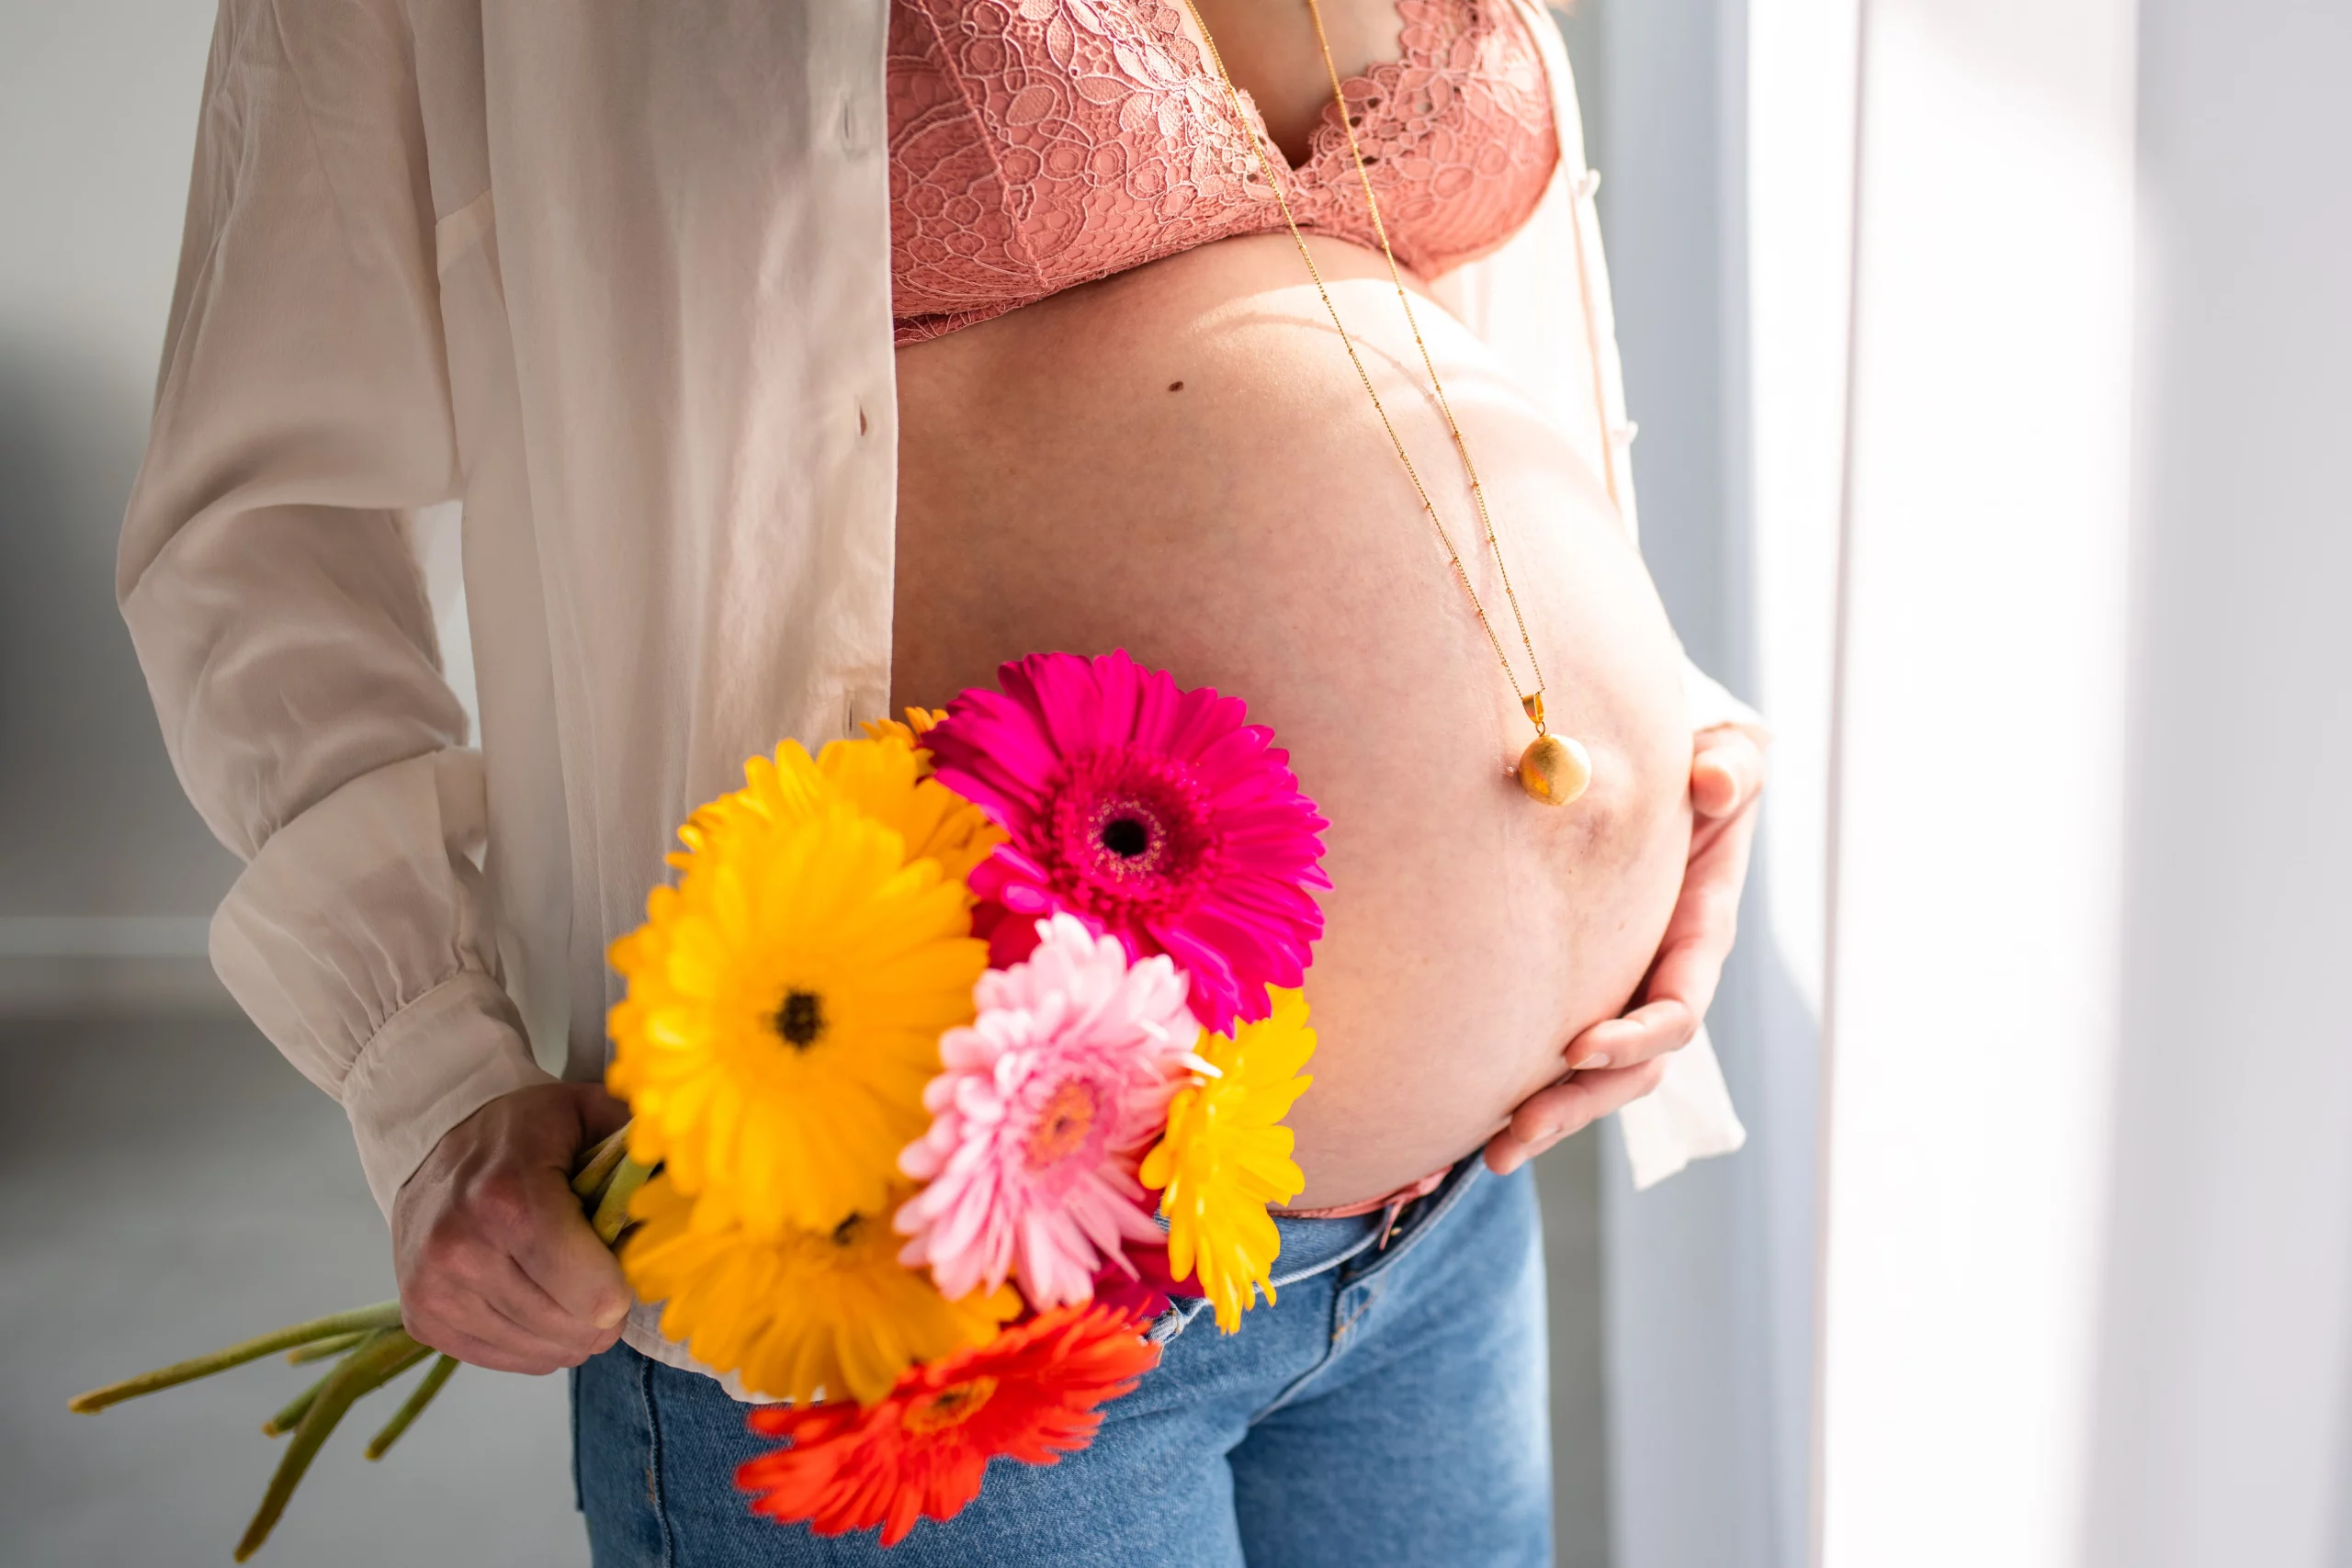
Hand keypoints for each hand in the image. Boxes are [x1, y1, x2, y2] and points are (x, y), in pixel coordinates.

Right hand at [393, 1081, 634, 1373]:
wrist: (430, 1145)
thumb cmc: (522, 1132)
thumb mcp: (585, 1112)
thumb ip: (638, 1144)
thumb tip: (698, 1179)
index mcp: (508, 1197)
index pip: (586, 1288)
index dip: (620, 1290)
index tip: (622, 1270)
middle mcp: (461, 1249)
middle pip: (572, 1327)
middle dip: (602, 1311)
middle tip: (600, 1276)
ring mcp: (435, 1289)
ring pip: (544, 1352)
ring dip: (572, 1329)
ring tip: (568, 1287)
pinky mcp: (422, 1320)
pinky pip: (509, 1361)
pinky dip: (536, 1341)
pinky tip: (535, 1299)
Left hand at [1484, 725, 1766, 1174]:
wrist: (1664, 773)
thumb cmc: (1696, 762)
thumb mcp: (1726, 753)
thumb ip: (1731, 769)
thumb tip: (1716, 784)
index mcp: (1701, 931)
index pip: (1678, 1006)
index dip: (1634, 1036)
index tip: (1576, 1047)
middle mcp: (1663, 975)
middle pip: (1633, 1069)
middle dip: (1579, 1104)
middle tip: (1516, 1131)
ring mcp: (1624, 991)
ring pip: (1596, 1079)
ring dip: (1550, 1118)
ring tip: (1492, 1153)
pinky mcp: (1584, 991)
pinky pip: (1558, 1055)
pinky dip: (1523, 1090)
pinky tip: (1470, 1123)